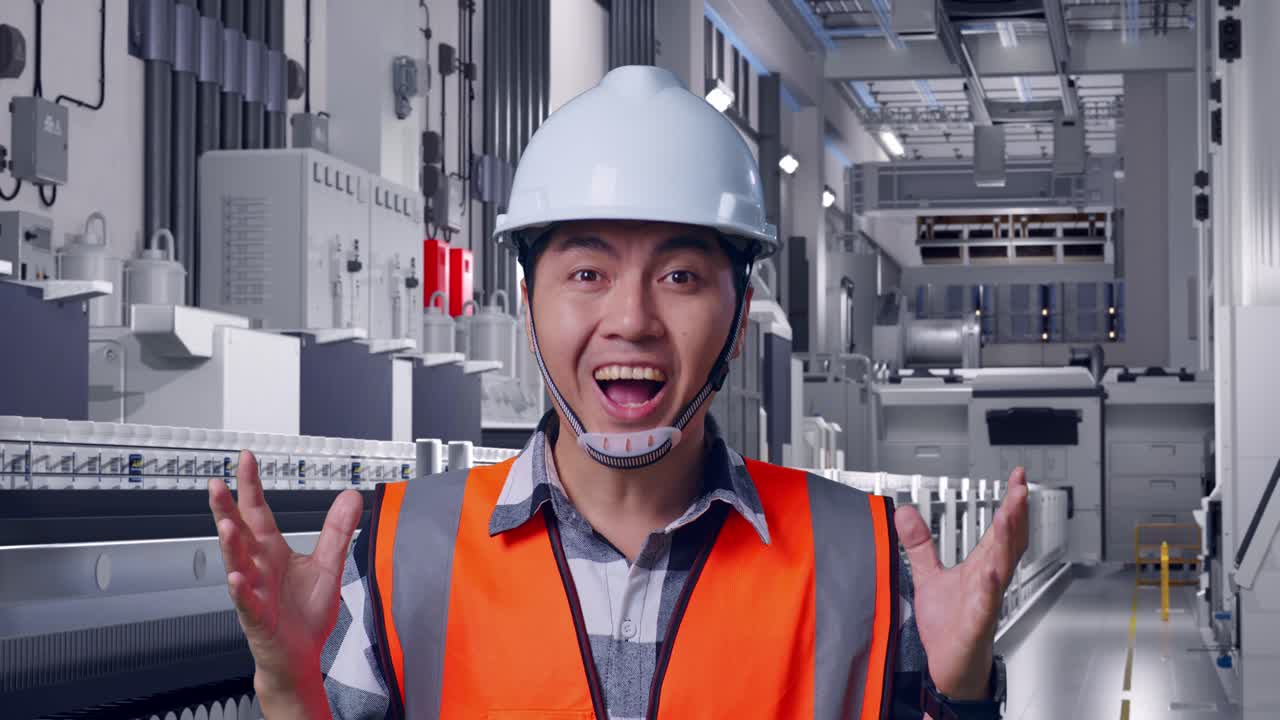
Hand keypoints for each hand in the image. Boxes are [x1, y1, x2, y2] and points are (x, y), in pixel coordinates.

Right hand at [208, 450, 363, 694]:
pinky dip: (241, 590)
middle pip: (239, 533)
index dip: (251, 486)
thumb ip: (336, 530)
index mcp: (272, 552)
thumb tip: (350, 495)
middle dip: (226, 508)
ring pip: (238, 564)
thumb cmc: (306, 614)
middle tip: (216, 484)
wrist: (301, 657)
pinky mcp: (257, 618)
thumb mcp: (328, 565)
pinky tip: (237, 577)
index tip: (246, 458)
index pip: (258, 512)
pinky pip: (246, 602)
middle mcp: (258, 567)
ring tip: (226, 523)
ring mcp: (254, 592)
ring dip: (230, 545)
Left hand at [895, 467, 1028, 699]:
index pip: (999, 530)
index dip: (1010, 504)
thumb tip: (905, 513)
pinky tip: (990, 572)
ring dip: (1007, 541)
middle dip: (1015, 514)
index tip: (1018, 478)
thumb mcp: (928, 577)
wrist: (949, 668)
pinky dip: (988, 588)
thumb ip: (919, 545)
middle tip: (1021, 488)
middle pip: (1007, 543)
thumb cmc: (948, 626)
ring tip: (1009, 514)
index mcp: (980, 568)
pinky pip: (986, 605)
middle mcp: (988, 582)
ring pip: (1002, 568)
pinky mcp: (975, 625)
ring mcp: (985, 603)